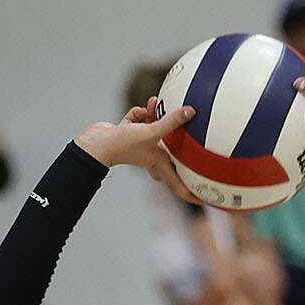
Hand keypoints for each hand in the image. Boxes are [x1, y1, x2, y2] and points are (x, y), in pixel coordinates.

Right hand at [76, 99, 198, 202]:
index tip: (207, 201)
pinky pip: (140, 121)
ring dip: (155, 116)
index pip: (181, 187)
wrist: (97, 143)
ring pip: (155, 131)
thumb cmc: (124, 145)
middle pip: (171, 155)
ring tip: (154, 104)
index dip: (193, 194)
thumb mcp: (152, 132)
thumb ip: (172, 122)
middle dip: (177, 143)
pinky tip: (140, 110)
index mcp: (161, 167)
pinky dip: (140, 114)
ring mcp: (141, 146)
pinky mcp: (130, 134)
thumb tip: (191, 111)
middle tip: (191, 140)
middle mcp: (153, 158)